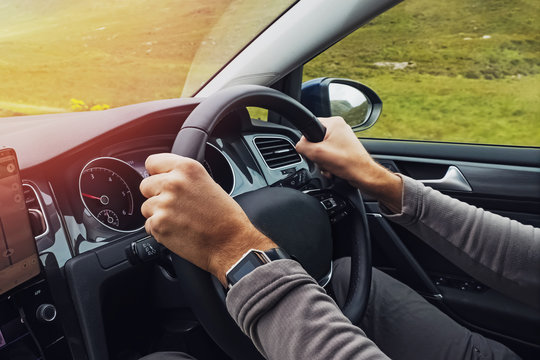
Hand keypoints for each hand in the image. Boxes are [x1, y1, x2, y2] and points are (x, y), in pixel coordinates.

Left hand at [140, 153, 275, 285]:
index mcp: (187, 169)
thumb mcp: (209, 183)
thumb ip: (185, 178)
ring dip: (158, 214)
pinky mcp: (159, 224)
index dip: (156, 173)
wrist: (230, 243)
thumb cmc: (226, 217)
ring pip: (146, 207)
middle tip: (175, 205)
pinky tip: (178, 230)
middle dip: (156, 195)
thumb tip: (167, 177)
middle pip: (145, 185)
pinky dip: (160, 230)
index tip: (160, 179)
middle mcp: (173, 183)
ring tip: (180, 220)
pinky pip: (149, 225)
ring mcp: (164, 204)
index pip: (152, 162)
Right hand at [296, 117, 402, 212]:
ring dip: (322, 161)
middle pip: (315, 140)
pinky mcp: (344, 150)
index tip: (313, 150)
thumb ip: (302, 146)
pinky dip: (328, 164)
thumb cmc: (348, 163)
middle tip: (323, 160)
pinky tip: (332, 170)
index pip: (310, 126)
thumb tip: (299, 147)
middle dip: (317, 155)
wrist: (364, 176)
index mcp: (334, 122)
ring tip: (329, 166)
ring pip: (321, 150)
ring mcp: (343, 139)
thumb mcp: (317, 153)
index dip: (307, 141)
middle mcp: (339, 128)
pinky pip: (329, 155)